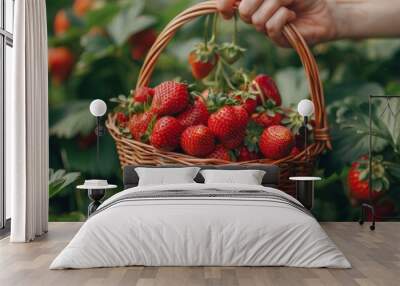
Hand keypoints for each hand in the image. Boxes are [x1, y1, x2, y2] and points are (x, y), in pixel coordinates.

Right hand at [217, 0, 336, 46]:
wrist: (325, 9)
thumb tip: (242, 3)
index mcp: (253, 1)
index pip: (229, 2)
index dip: (223, 4)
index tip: (225, 11)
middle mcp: (256, 15)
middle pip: (243, 11)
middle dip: (258, 0)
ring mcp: (266, 29)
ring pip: (257, 19)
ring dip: (276, 6)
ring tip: (288, 6)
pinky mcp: (277, 40)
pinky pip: (271, 27)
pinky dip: (282, 17)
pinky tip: (291, 16)